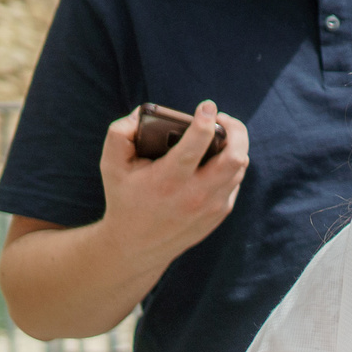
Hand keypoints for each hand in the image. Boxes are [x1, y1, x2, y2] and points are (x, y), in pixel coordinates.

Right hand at [95, 100, 249, 262]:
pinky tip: (218, 156)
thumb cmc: (124, 197)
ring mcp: (212, 205)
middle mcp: (195, 195)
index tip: (208, 106)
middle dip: (235, 130)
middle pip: (234, 156)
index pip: (196, 146)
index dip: (205, 122)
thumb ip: (120, 134)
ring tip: (222, 133)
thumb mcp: (112, 165)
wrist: (136, 245)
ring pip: (239, 167)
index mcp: (167, 180)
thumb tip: (142, 114)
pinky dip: (230, 163)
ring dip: (235, 144)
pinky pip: (235, 180)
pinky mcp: (221, 212)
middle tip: (222, 118)